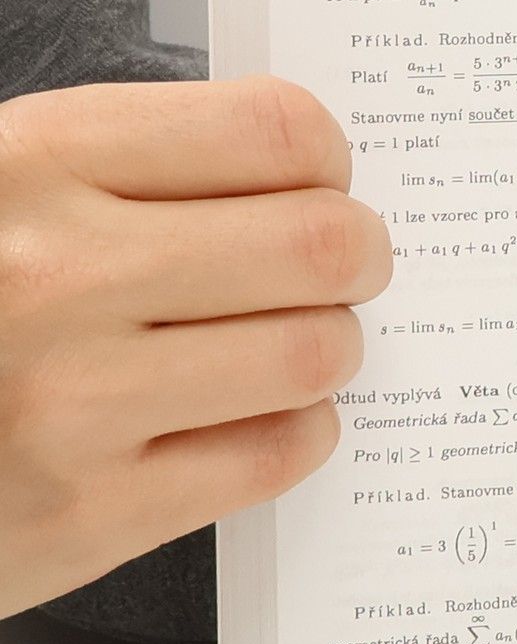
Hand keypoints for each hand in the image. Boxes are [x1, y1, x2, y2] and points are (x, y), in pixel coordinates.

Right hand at [0, 76, 392, 617]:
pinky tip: (250, 414)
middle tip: (342, 266)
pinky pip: (276, 453)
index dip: (325, 157)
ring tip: (285, 341)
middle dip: (357, 254)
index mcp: (31, 165)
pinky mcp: (88, 514)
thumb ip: (132, 168)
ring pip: (316, 353)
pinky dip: (295, 428)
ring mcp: (71, 402)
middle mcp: (54, 276)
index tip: (319, 179)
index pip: (273, 130)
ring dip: (326, 346)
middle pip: (321, 244)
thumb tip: (303, 167)